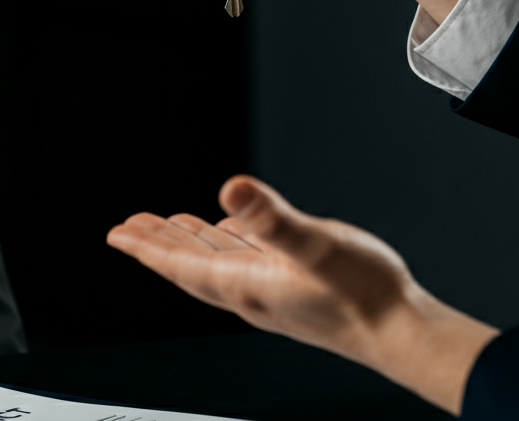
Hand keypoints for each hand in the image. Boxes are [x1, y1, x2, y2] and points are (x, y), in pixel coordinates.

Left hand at [107, 175, 497, 414]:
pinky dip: (229, 242)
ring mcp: (273, 288)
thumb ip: (272, 219)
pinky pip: (247, 259)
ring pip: (217, 262)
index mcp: (248, 284)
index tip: (119, 234)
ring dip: (189, 244)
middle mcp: (253, 289)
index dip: (149, 248)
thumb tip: (231, 188)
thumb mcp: (316, 246)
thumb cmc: (363, 295)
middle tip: (129, 227)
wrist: (399, 330)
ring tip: (170, 226)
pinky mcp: (294, 283)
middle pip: (191, 265)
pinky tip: (231, 231)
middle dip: (158, 244)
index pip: (183, 266)